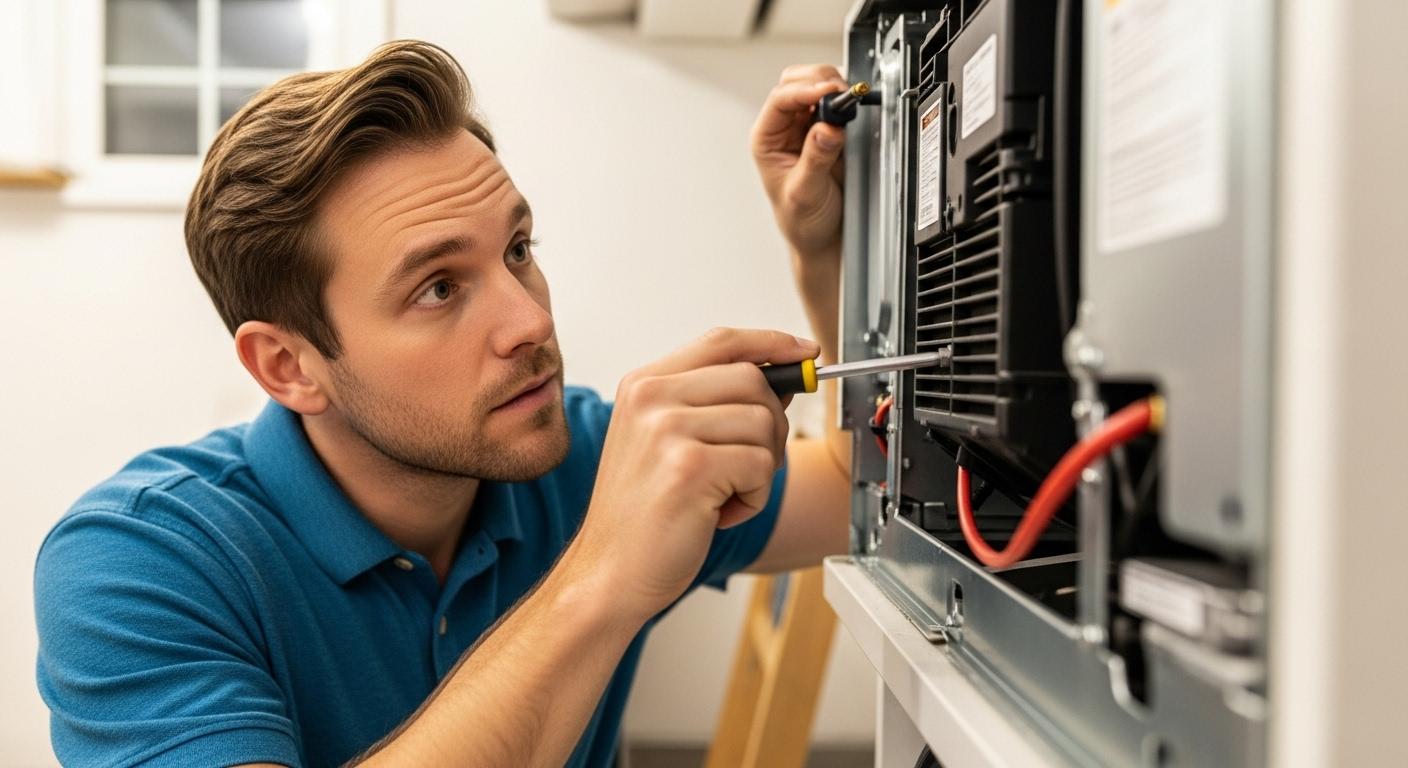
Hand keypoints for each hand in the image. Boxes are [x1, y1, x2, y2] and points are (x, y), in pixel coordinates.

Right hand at [567, 328, 819, 622]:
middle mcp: (651, 398)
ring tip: (722, 495)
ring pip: (764, 424)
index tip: (805, 353)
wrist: (610, 572)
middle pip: (753, 381)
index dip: (771, 343)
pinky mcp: (689, 467)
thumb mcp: (664, 442)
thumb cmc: (643, 514)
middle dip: (772, 426)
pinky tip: (719, 514)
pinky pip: (761, 466)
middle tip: (746, 467)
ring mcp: (667, 430)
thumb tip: (784, 382)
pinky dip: (754, 498)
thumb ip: (712, 404)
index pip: (722, 342)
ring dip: (760, 470)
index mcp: (644, 385)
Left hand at [752, 64, 847, 261]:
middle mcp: (784, 128)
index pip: (780, 100)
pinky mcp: (830, 128)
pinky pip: (837, 102)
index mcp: (767, 139)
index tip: (828, 94)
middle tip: (841, 95)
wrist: (821, 236)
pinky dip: (846, 100)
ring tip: (848, 105)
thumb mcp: (805, 193)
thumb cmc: (801, 220)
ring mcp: (807, 126)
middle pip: (796, 81)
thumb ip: (815, 160)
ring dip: (834, 88)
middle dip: (819, 81)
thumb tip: (827, 128)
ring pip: (817, 85)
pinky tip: (852, 112)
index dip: (803, 90)